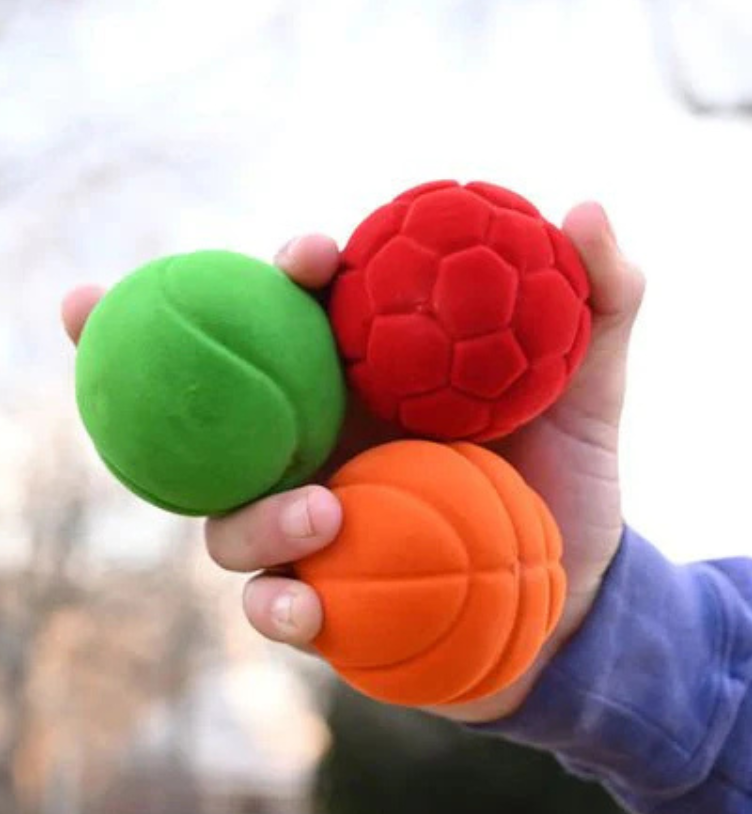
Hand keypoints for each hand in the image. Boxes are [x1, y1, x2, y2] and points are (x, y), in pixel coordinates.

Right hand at [61, 211, 644, 722]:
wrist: (576, 595)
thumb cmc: (569, 478)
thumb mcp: (592, 388)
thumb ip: (598, 303)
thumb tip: (588, 208)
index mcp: (365, 383)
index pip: (301, 315)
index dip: (285, 271)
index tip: (309, 256)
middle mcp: (317, 446)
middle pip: (213, 401)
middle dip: (140, 351)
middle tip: (92, 305)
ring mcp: (309, 525)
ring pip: (227, 512)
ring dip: (252, 508)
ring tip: (324, 509)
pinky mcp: (321, 600)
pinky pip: (274, 604)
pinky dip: (277, 605)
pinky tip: (303, 606)